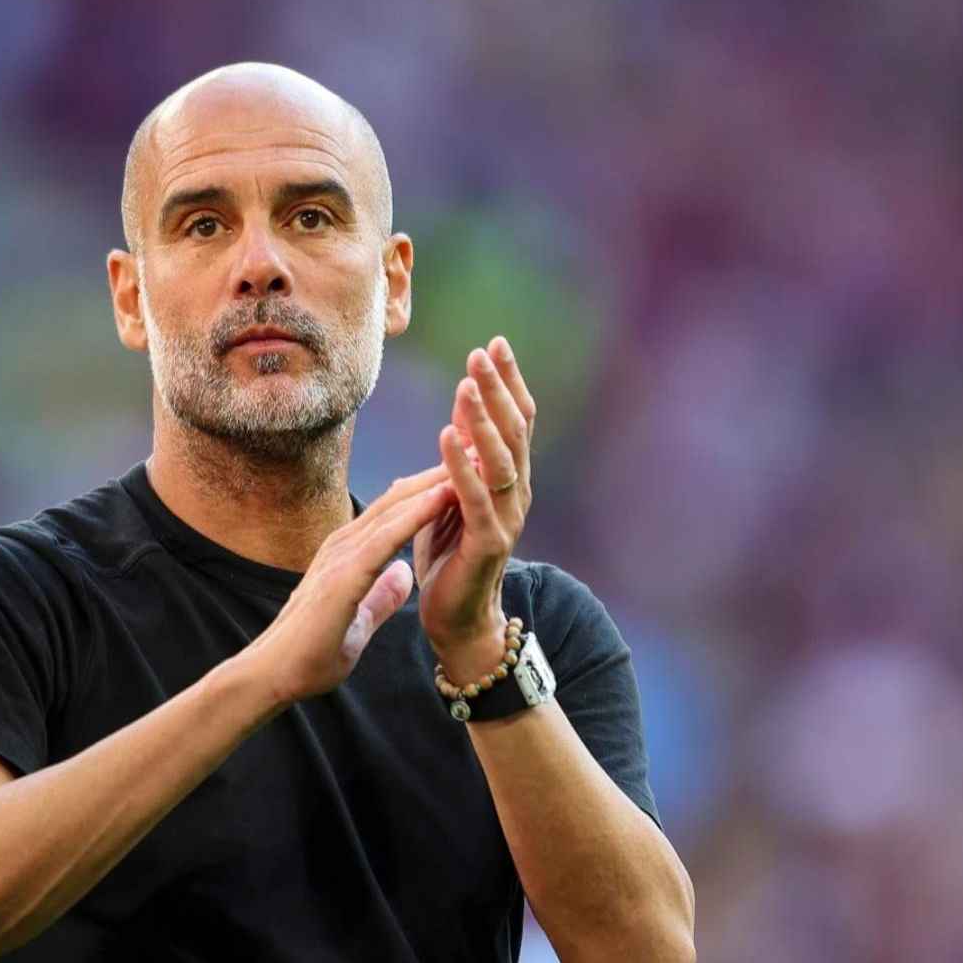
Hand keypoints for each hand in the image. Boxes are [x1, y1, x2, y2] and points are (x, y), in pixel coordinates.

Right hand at [241, 466, 457, 706]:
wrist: (274, 676)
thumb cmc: (310, 654)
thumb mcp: (359, 620)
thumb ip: (381, 595)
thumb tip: (404, 573)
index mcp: (349, 555)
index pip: (396, 512)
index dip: (430, 490)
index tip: (465, 472)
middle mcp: (344, 546)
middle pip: (398, 500)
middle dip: (438, 474)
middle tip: (477, 445)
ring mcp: (341, 557)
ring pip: (394, 509)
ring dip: (434, 483)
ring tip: (469, 458)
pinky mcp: (343, 577)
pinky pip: (386, 539)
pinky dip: (416, 515)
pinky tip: (442, 496)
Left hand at [414, 336, 536, 678]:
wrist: (454, 619)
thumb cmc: (450, 557)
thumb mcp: (452, 495)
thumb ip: (462, 456)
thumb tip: (463, 407)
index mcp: (509, 480)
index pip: (515, 421)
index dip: (507, 382)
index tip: (494, 343)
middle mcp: (516, 494)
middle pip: (515, 431)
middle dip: (499, 389)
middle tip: (484, 351)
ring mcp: (506, 518)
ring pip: (502, 460)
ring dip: (485, 420)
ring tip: (467, 385)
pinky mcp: (488, 543)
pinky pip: (475, 496)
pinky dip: (460, 463)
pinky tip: (446, 435)